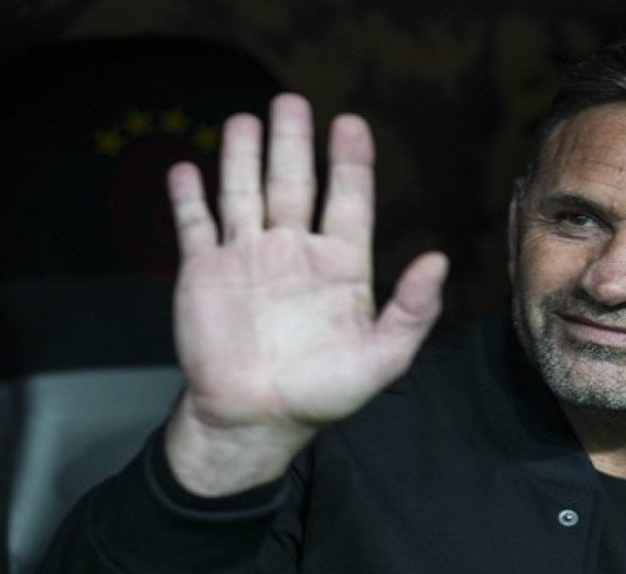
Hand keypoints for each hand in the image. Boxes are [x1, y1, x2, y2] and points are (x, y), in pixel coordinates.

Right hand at [163, 94, 446, 494]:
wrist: (254, 419)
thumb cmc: (323, 392)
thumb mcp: (382, 357)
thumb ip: (412, 310)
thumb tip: (438, 259)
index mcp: (341, 265)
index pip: (350, 199)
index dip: (350, 161)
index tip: (350, 122)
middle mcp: (295, 251)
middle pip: (295, 183)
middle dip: (293, 143)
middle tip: (290, 101)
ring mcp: (247, 258)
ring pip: (245, 193)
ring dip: (243, 156)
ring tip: (244, 119)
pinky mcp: (204, 272)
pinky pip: (195, 225)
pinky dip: (189, 197)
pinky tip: (187, 168)